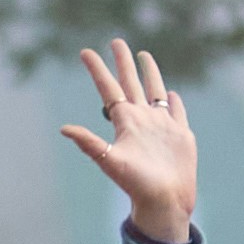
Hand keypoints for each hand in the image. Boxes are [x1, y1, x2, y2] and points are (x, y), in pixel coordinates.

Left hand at [58, 38, 198, 243]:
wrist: (165, 201)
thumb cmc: (137, 184)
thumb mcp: (109, 161)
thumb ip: (89, 144)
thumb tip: (63, 129)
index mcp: (125, 122)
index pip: (108, 89)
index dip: (97, 71)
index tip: (85, 52)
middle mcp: (142, 120)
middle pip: (130, 83)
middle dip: (123, 62)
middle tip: (116, 41)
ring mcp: (161, 126)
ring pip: (154, 91)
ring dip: (149, 73)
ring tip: (143, 55)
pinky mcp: (180, 135)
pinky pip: (176, 111)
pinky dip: (173, 101)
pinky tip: (172, 92)